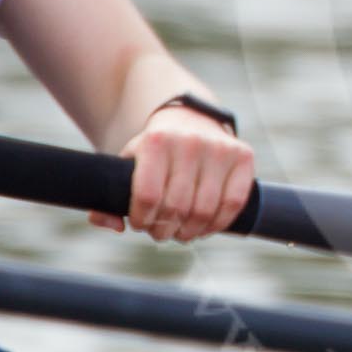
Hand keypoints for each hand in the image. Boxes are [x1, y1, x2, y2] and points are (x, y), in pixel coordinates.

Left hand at [97, 105, 255, 241]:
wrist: (189, 119)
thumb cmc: (154, 152)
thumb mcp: (126, 165)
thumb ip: (107, 199)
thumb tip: (114, 225)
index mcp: (156, 141)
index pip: (148, 195)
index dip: (142, 219)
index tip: (140, 223)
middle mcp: (190, 142)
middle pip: (177, 207)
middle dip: (164, 229)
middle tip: (160, 231)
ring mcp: (220, 148)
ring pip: (205, 211)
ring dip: (190, 231)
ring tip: (180, 231)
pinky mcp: (243, 156)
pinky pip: (233, 204)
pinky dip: (217, 224)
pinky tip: (204, 227)